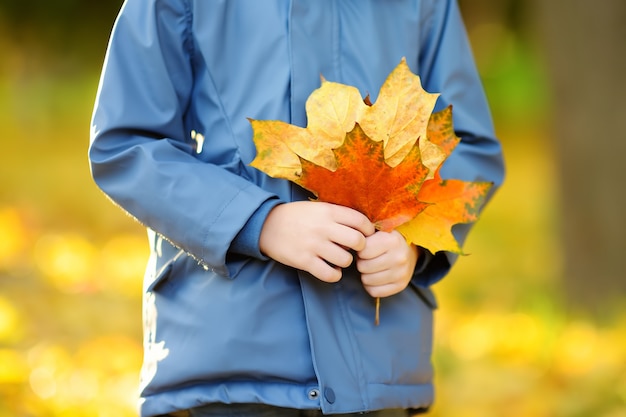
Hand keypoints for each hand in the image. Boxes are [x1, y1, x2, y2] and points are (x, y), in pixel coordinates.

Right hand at [259, 201, 374, 282]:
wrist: (266, 225)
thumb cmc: (296, 216)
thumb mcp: (317, 207)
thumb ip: (337, 214)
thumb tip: (362, 227)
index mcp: (328, 211)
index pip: (360, 221)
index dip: (368, 230)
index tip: (367, 235)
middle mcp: (323, 227)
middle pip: (357, 241)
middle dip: (361, 247)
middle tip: (355, 249)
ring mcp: (313, 245)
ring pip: (345, 260)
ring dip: (346, 262)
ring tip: (339, 259)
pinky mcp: (304, 261)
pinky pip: (330, 274)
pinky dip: (334, 274)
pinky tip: (330, 269)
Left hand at [356, 230, 418, 297]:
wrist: (409, 250)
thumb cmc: (387, 239)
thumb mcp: (378, 231)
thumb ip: (364, 235)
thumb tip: (347, 245)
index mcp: (392, 241)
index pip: (363, 252)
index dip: (360, 251)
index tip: (365, 249)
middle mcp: (399, 258)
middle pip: (363, 267)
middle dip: (361, 263)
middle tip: (367, 259)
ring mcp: (401, 273)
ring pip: (367, 280)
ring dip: (365, 275)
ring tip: (371, 267)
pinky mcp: (401, 286)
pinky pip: (374, 292)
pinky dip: (370, 286)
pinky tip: (374, 277)